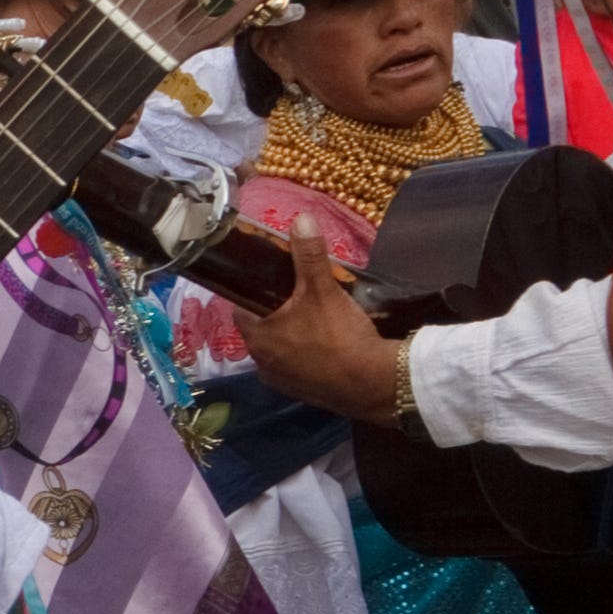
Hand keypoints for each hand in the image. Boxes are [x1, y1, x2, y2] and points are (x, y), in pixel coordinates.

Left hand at [238, 243, 400, 419]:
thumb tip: (300, 218)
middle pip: (260, 329)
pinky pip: (297, 369)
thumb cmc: (338, 334)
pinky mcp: (302, 394)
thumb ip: (309, 254)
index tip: (268, 281)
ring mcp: (281, 382)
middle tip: (298, 297)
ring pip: (278, 350)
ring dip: (290, 337)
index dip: (251, 293)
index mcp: (257, 337)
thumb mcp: (322, 288)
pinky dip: (305, 357)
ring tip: (313, 319)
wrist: (372, 383)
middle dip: (274, 314)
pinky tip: (326, 346)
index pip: (240, 308)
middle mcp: (261, 363)